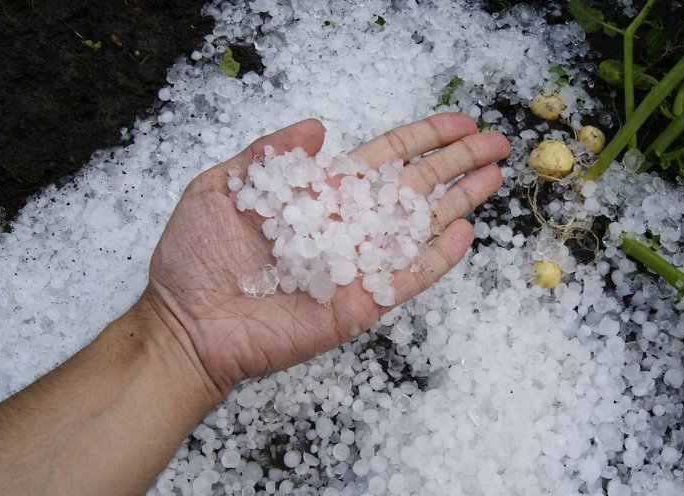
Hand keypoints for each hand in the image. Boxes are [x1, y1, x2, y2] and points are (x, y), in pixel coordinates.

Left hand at [142, 113, 509, 396]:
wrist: (186, 324)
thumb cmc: (195, 258)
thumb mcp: (221, 188)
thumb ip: (269, 154)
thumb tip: (318, 123)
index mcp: (320, 194)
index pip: (385, 159)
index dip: (423, 138)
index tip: (459, 122)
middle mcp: (347, 226)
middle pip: (415, 187)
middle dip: (457, 163)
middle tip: (498, 142)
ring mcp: (357, 266)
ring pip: (419, 227)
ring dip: (459, 201)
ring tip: (495, 177)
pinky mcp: (359, 303)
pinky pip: (406, 278)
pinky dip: (436, 258)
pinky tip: (464, 233)